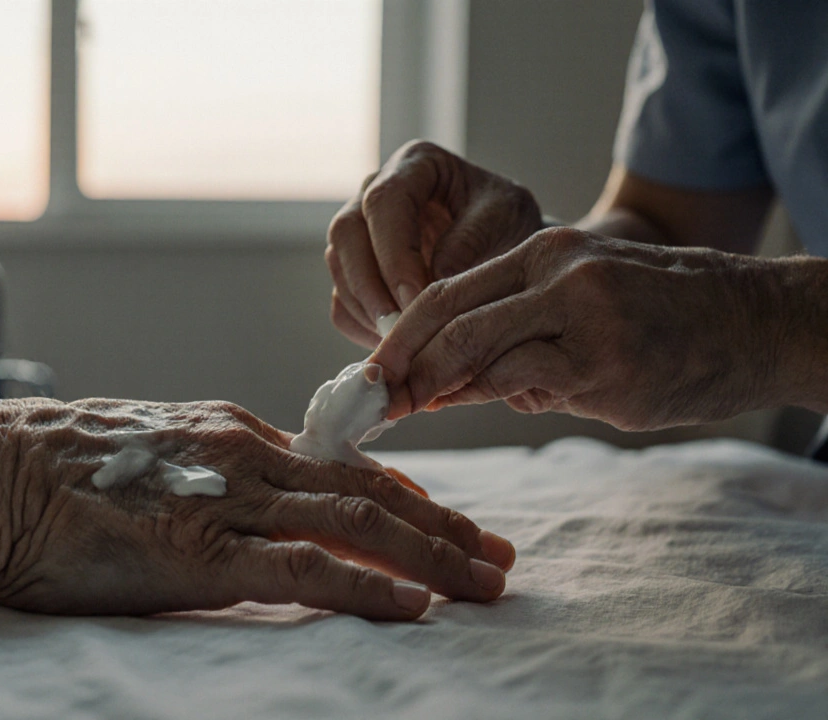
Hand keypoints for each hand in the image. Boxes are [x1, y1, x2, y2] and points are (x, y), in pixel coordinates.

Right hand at [0, 398, 514, 620]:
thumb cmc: (41, 477)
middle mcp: (241, 454)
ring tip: (487, 583)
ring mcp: (224, 498)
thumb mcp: (139, 461)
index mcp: (227, 435)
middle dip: (444, 527)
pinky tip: (414, 606)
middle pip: (369, 491)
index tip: (450, 525)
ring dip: (431, 554)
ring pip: (354, 522)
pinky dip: (366, 586)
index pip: (340, 468)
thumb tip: (237, 515)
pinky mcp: (198, 548)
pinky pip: (302, 565)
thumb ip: (199, 480)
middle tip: (502, 558)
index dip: (406, 499)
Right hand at [326, 140, 541, 347]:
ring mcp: (359, 231)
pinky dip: (362, 327)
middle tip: (398, 328)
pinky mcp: (355, 270)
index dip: (394, 253)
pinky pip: (342, 300)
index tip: (417, 297)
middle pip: (346, 233)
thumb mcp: (507, 217)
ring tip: (403, 341)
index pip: (384, 203)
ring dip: (365, 309)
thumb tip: (433, 277)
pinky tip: (397, 344)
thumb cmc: (507, 221)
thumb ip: (472, 239)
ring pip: (338, 268)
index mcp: (414, 164)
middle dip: (369, 286)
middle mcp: (375, 191)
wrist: (506, 245)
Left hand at [371, 228, 787, 430]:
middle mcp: (559, 276)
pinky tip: (488, 405)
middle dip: (401, 364)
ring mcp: (586, 320)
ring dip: (437, 388)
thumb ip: (519, 332)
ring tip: (410, 409)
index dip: (400, 334)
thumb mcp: (585, 300)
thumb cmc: (665, 314)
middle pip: (450, 318)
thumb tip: (456, 383)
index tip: (370, 371)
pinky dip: (499, 400)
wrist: (759, 321)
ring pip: (483, 354)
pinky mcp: (610, 368)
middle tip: (371, 401)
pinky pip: (533, 387)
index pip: (447, 291)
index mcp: (545, 253)